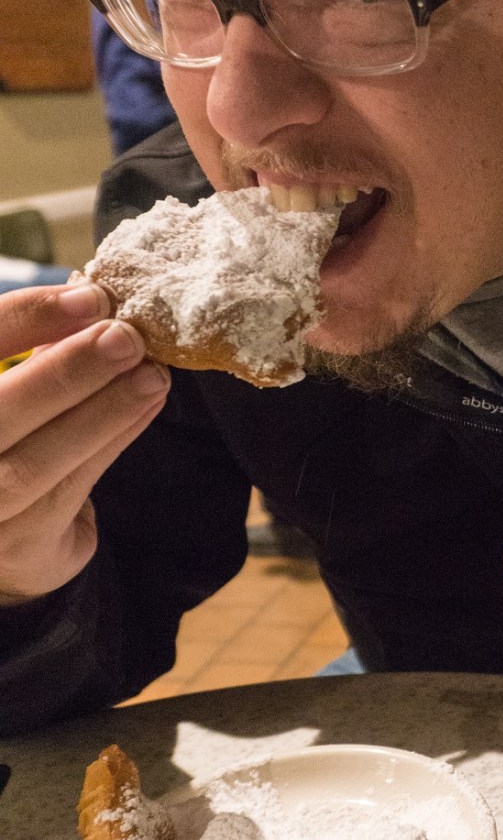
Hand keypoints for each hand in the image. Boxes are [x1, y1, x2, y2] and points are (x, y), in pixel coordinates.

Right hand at [0, 283, 170, 603]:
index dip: (26, 317)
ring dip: (102, 411)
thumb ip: (40, 348)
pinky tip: (146, 403)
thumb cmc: (11, 439)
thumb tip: (93, 294)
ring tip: (151, 373)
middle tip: (127, 337)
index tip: (89, 295)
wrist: (10, 541)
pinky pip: (70, 489)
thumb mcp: (13, 386)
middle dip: (66, 372)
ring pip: (34, 463)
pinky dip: (113, 439)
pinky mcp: (16, 546)